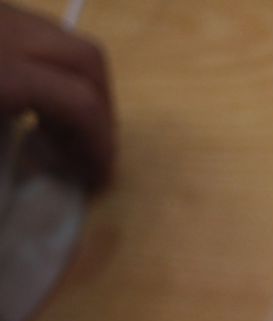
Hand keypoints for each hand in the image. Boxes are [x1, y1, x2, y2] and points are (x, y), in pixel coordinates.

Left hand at [0, 2, 113, 185]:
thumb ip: (7, 160)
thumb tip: (51, 173)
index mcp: (0, 70)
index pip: (80, 101)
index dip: (101, 145)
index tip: (99, 179)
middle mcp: (4, 29)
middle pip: (86, 60)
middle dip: (102, 111)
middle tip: (92, 152)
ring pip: (62, 41)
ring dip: (77, 87)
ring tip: (58, 131)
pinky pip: (33, 35)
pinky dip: (45, 68)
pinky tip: (26, 102)